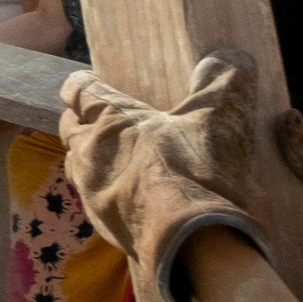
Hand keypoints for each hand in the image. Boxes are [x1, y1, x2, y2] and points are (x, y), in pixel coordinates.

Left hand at [59, 49, 273, 301]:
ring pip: (77, 165)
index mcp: (109, 119)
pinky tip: (133, 197)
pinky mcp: (100, 224)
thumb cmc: (198, 173)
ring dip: (92, 159)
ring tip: (120, 159)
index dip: (83, 85)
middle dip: (83, 122)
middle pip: (69, 127)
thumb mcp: (219, 119)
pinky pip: (94, 200)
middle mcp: (89, 152)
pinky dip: (108, 192)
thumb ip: (224, 82)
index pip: (78, 90)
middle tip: (108, 123)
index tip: (90, 83)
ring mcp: (90, 191)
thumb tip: (233, 55)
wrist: (193, 246)